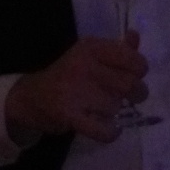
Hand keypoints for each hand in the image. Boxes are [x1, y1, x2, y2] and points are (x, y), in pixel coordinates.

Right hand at [5, 33, 147, 144]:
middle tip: (127, 98)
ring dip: (115, 113)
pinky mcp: (69, 114)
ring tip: (104, 109)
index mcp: (91, 47)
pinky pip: (103, 129)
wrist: (30, 98)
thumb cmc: (66, 76)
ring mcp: (75, 90)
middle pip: (129, 84)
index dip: (139, 70)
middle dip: (135, 94)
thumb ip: (115, 48)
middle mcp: (83, 65)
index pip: (132, 59)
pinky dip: (110, 132)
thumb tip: (135, 37)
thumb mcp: (88, 55)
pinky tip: (107, 128)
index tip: (131, 76)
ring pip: (116, 107)